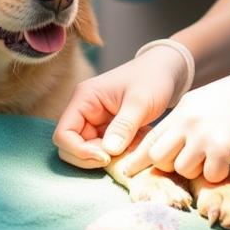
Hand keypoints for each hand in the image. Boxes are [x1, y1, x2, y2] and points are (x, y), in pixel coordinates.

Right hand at [53, 41, 193, 167]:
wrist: (165, 71)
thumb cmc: (152, 78)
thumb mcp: (141, 101)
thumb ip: (124, 126)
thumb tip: (107, 152)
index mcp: (84, 99)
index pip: (63, 134)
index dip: (79, 151)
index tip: (106, 157)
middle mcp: (84, 111)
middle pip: (71, 147)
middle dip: (91, 158)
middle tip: (118, 157)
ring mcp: (95, 121)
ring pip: (88, 152)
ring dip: (108, 158)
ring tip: (132, 150)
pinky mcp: (107, 130)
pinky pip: (105, 150)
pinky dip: (119, 155)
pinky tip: (136, 146)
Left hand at [123, 47, 229, 182]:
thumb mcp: (205, 103)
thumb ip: (187, 122)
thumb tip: (172, 147)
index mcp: (182, 110)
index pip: (151, 137)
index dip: (138, 157)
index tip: (127, 170)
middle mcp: (188, 121)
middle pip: (159, 157)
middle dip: (171, 166)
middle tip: (191, 161)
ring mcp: (204, 134)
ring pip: (183, 170)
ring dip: (198, 171)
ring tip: (214, 156)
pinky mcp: (223, 148)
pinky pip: (210, 176)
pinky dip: (219, 173)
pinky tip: (229, 158)